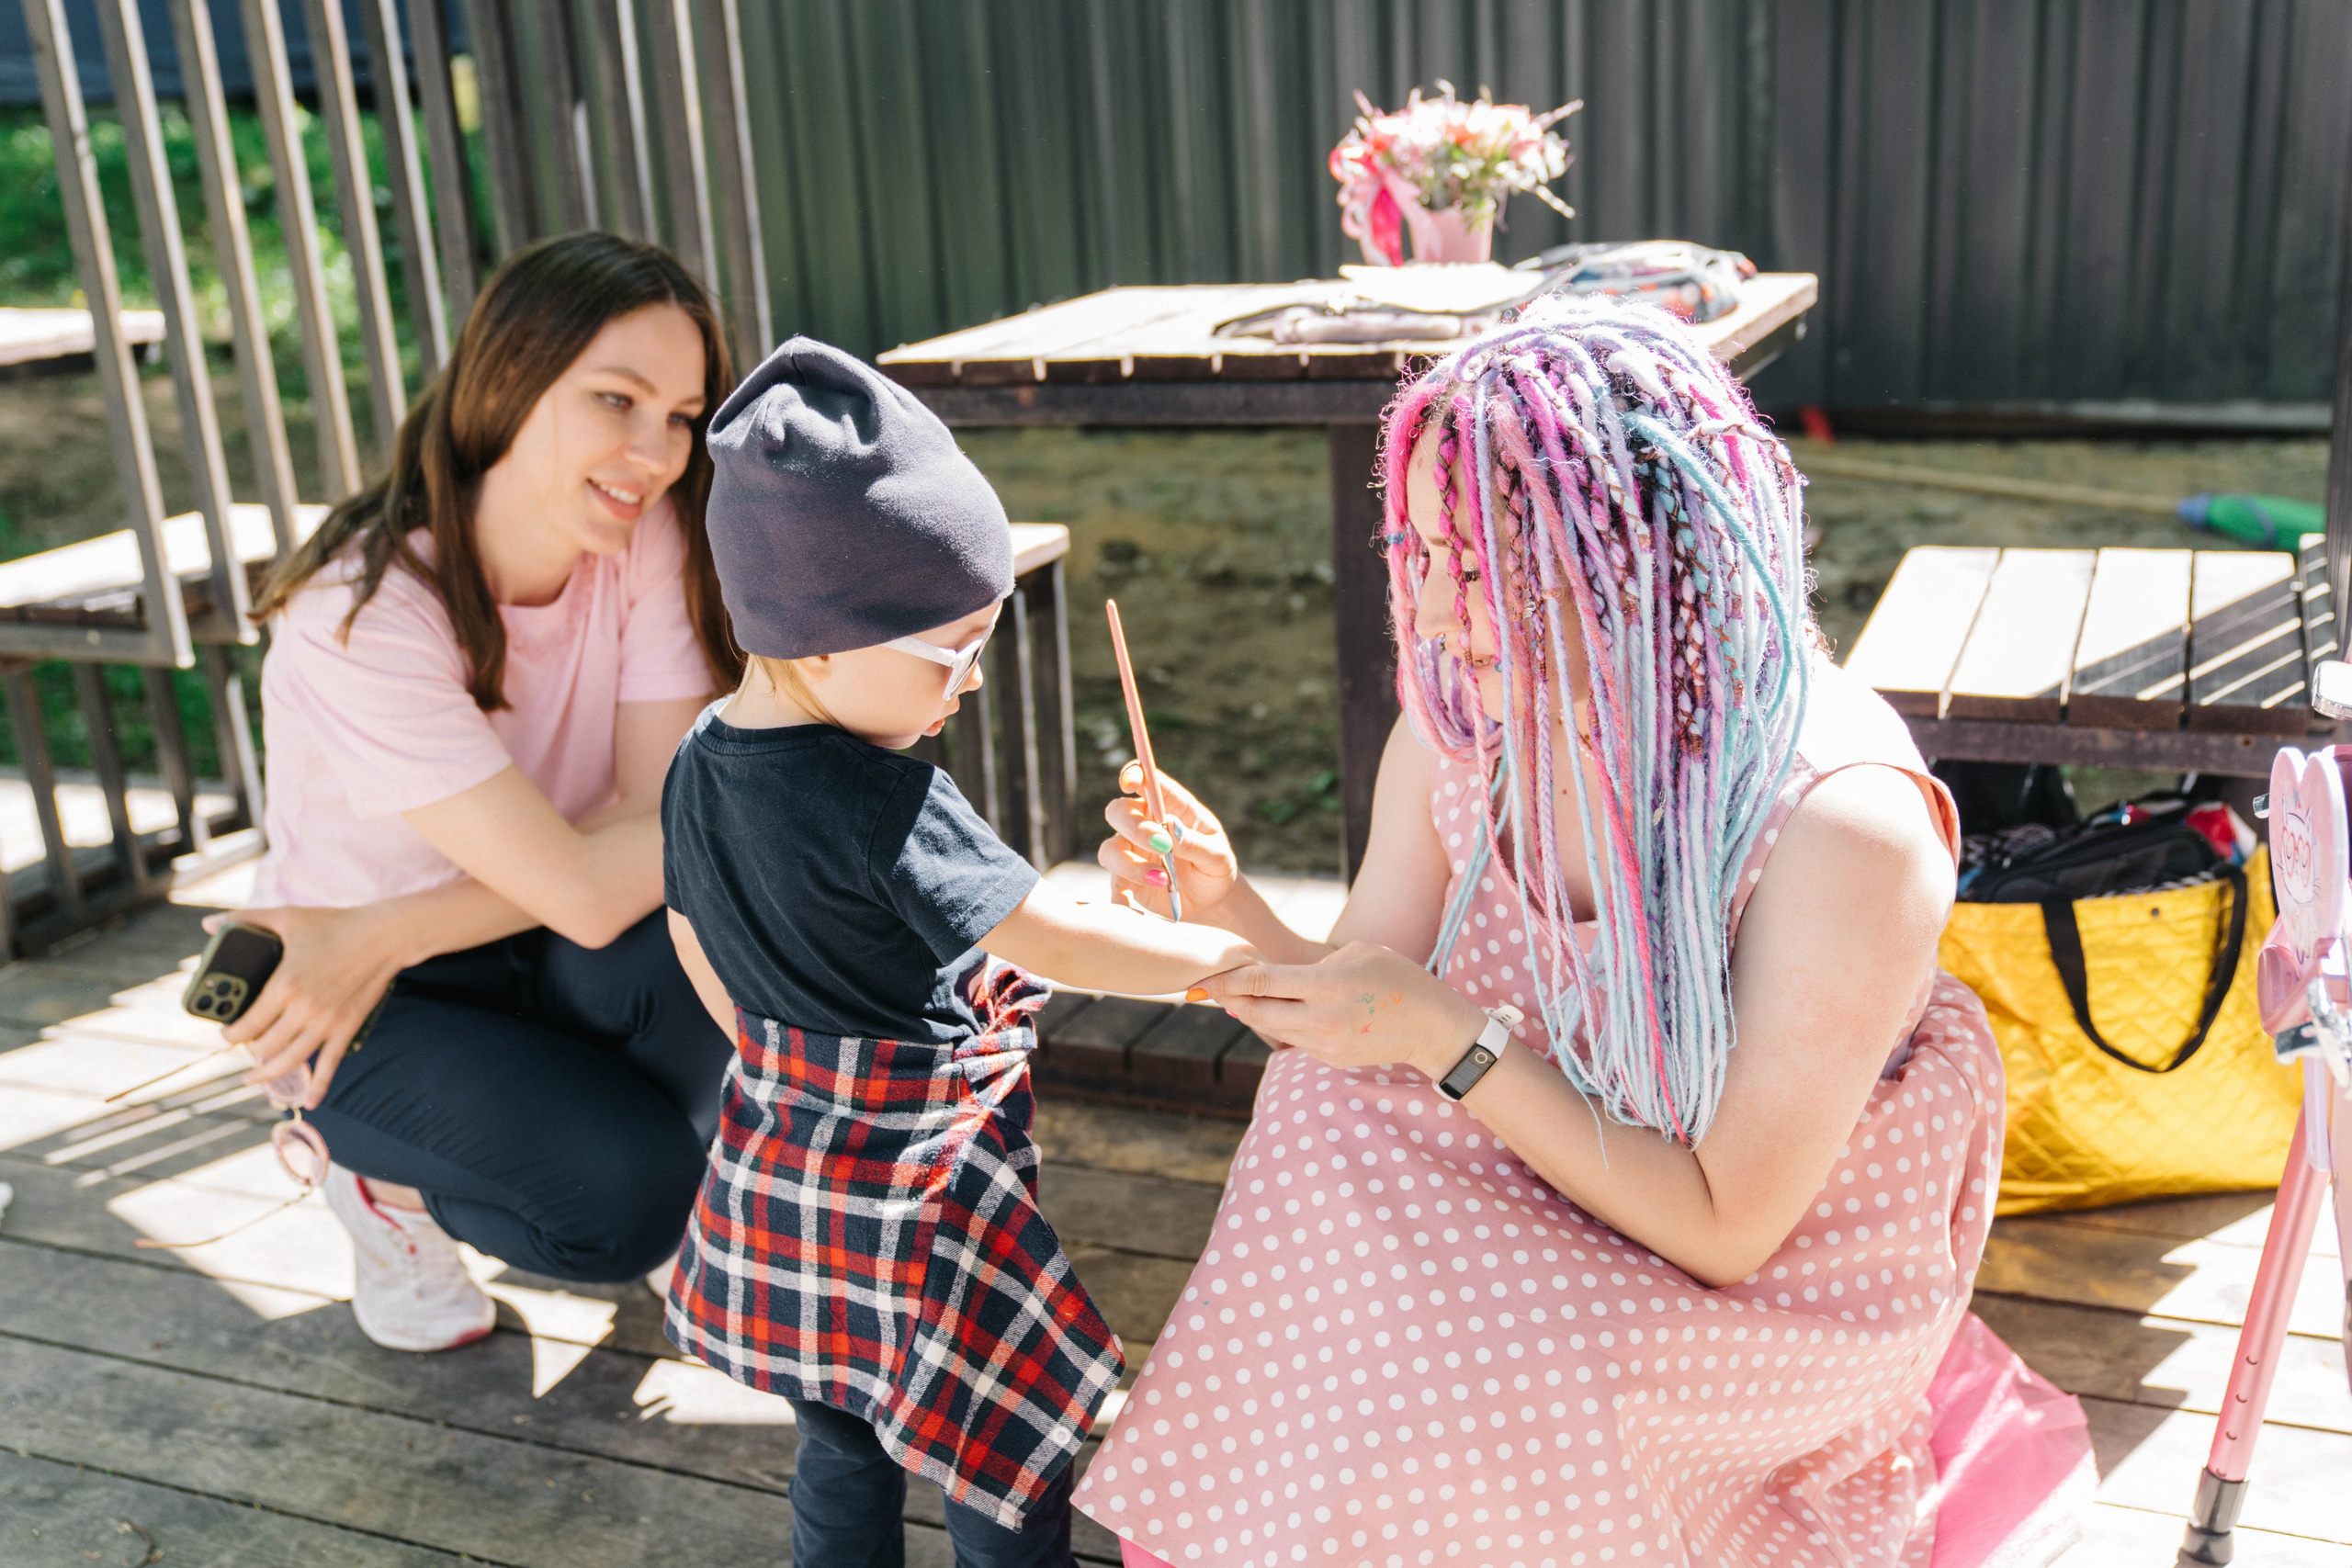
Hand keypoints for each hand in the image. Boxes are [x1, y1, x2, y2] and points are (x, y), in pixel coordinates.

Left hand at [208, 905, 406, 1108]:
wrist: (384, 936)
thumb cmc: (334, 924)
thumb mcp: (287, 917)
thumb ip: (245, 920)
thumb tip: (208, 922)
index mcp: (284, 986)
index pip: (246, 1025)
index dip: (230, 1035)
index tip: (225, 1034)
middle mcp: (303, 1010)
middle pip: (264, 1047)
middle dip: (248, 1051)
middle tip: (242, 1049)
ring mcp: (327, 1023)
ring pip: (290, 1061)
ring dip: (268, 1075)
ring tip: (254, 1079)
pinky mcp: (347, 1029)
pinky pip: (330, 1065)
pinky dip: (319, 1087)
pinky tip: (309, 1103)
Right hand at [1097, 762, 1237, 918]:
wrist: (1213, 904)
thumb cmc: (1217, 869)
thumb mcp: (1218, 856)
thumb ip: (1195, 842)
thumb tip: (1169, 827)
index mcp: (1169, 806)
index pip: (1144, 778)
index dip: (1132, 775)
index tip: (1130, 784)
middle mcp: (1144, 824)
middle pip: (1118, 811)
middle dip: (1135, 827)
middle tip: (1162, 845)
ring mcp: (1131, 852)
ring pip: (1109, 849)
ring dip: (1131, 865)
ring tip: (1163, 879)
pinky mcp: (1125, 880)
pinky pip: (1112, 885)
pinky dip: (1119, 896)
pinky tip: (1132, 906)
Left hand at [1195, 940, 1487, 1079]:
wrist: (1433, 1028)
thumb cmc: (1398, 978)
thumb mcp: (1360, 953)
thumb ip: (1316, 964)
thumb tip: (1280, 977)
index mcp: (1328, 985)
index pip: (1264, 982)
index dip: (1229, 980)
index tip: (1205, 977)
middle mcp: (1322, 1018)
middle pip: (1257, 1012)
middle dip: (1230, 1000)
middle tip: (1208, 988)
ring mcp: (1326, 1044)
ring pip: (1273, 1029)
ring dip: (1253, 1013)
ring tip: (1237, 998)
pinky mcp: (1331, 1059)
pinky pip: (1295, 1039)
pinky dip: (1280, 1025)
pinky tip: (1276, 1012)